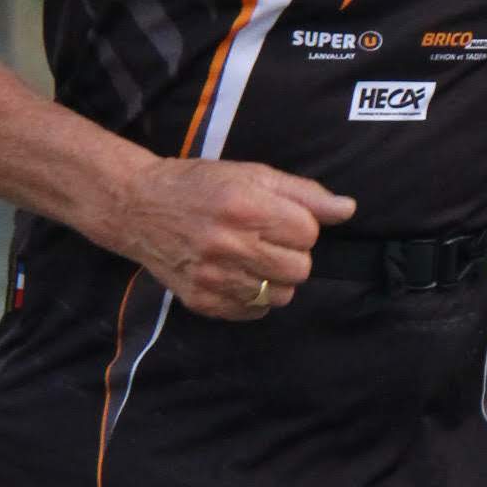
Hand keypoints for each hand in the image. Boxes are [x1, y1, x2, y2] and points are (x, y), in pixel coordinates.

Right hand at [117, 156, 355, 319]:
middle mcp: (229, 245)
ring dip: (275, 278)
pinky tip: (236, 274)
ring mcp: (214, 278)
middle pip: (300, 268)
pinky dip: (253, 297)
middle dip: (292, 253)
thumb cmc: (200, 185)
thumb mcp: (252, 174)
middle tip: (266, 239)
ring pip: (281, 295)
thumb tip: (347, 210)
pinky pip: (254, 312)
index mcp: (245, 207)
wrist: (139, 208)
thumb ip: (303, 193)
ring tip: (251, 257)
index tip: (278, 217)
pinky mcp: (202, 301)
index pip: (308, 233)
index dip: (299, 225)